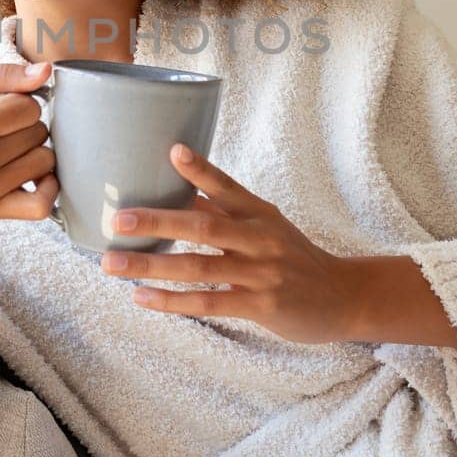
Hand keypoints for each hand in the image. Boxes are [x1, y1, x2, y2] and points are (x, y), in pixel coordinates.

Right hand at [0, 61, 59, 221]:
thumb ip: (1, 74)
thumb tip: (46, 72)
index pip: (28, 107)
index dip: (17, 101)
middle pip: (38, 132)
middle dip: (23, 124)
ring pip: (44, 161)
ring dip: (33, 150)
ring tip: (7, 146)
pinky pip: (40, 206)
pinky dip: (48, 187)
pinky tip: (34, 172)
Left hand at [99, 144, 364, 344]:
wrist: (344, 297)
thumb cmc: (294, 257)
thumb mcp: (267, 226)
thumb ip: (225, 213)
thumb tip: (178, 192)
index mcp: (259, 213)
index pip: (227, 185)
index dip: (200, 169)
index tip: (171, 151)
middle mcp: (260, 237)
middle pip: (202, 225)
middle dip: (156, 220)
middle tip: (117, 219)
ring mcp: (262, 272)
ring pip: (198, 267)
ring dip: (151, 265)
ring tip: (112, 264)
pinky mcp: (262, 305)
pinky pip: (209, 302)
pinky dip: (172, 301)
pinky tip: (141, 298)